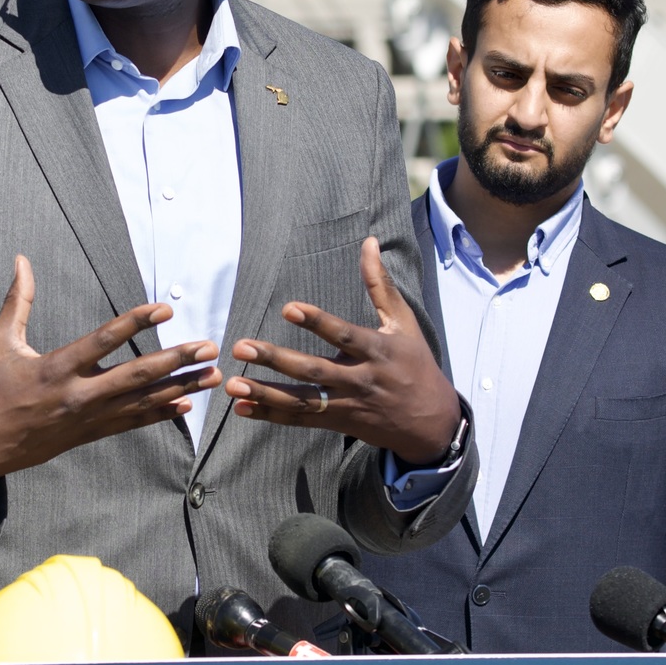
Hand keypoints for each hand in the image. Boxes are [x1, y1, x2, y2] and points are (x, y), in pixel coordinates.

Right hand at [0, 256, 220, 486]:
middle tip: (208, 347)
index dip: (136, 322)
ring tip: (213, 375)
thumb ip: (18, 301)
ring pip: (143, 402)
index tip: (165, 309)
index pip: (104, 341)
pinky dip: (161, 413)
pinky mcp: (91, 434)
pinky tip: (187, 404)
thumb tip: (21, 260)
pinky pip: (133, 423)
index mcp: (56, 368)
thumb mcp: (0, 342)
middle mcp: (78, 395)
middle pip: (136, 375)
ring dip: (181, 387)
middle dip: (176, 360)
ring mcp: (88, 418)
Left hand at [224, 237, 461, 464]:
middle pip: (314, 371)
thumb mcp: (404, 323)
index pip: (344, 335)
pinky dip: (272, 416)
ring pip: (302, 401)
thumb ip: (380, 284)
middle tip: (241, 347)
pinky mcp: (337, 422)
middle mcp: (360, 379)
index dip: (317, 322)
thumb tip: (369, 241)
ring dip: (267, 393)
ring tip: (233, 385)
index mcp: (377, 350)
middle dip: (276, 360)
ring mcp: (346, 404)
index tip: (288, 308)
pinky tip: (243, 409)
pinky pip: (301, 420)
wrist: (432, 423)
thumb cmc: (416, 364)